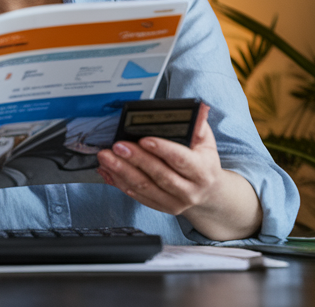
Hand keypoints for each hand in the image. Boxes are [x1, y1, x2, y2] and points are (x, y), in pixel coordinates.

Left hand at [97, 104, 261, 240]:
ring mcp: (175, 202)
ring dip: (122, 172)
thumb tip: (198, 108)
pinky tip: (107, 171)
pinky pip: (137, 195)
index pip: (181, 159)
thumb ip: (198, 124)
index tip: (143, 139)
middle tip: (117, 146)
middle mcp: (190, 190)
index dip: (162, 149)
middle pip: (159, 174)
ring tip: (106, 158)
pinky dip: (119, 183)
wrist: (208, 192)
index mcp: (202, 171)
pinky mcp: (161, 207)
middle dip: (135, 159)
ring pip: (145, 187)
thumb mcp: (206, 142)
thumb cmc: (203, 161)